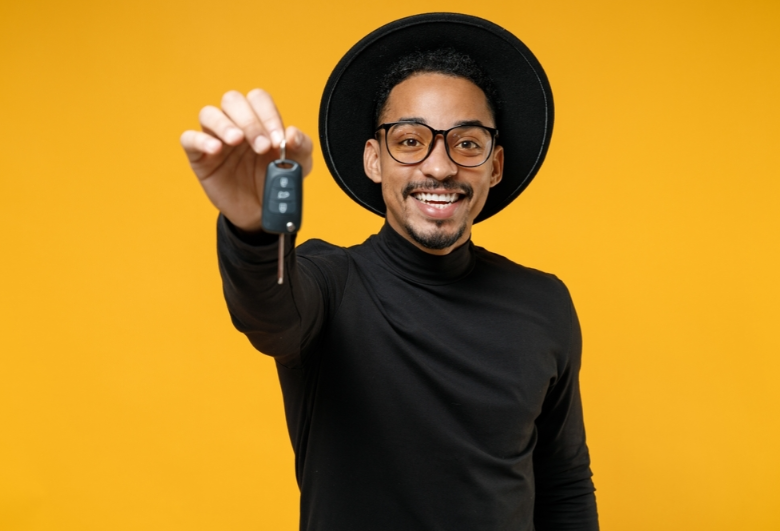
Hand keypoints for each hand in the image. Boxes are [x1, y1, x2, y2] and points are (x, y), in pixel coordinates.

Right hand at [180, 89, 312, 231]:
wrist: (260, 212)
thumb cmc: (275, 181)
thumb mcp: (298, 165)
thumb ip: (302, 146)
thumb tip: (292, 133)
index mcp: (259, 120)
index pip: (258, 99)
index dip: (268, 115)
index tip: (279, 140)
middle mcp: (235, 124)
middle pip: (232, 100)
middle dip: (249, 121)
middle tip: (262, 147)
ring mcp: (215, 138)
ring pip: (208, 113)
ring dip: (224, 124)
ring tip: (237, 141)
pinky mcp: (199, 157)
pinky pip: (189, 138)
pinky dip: (200, 140)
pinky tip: (215, 150)